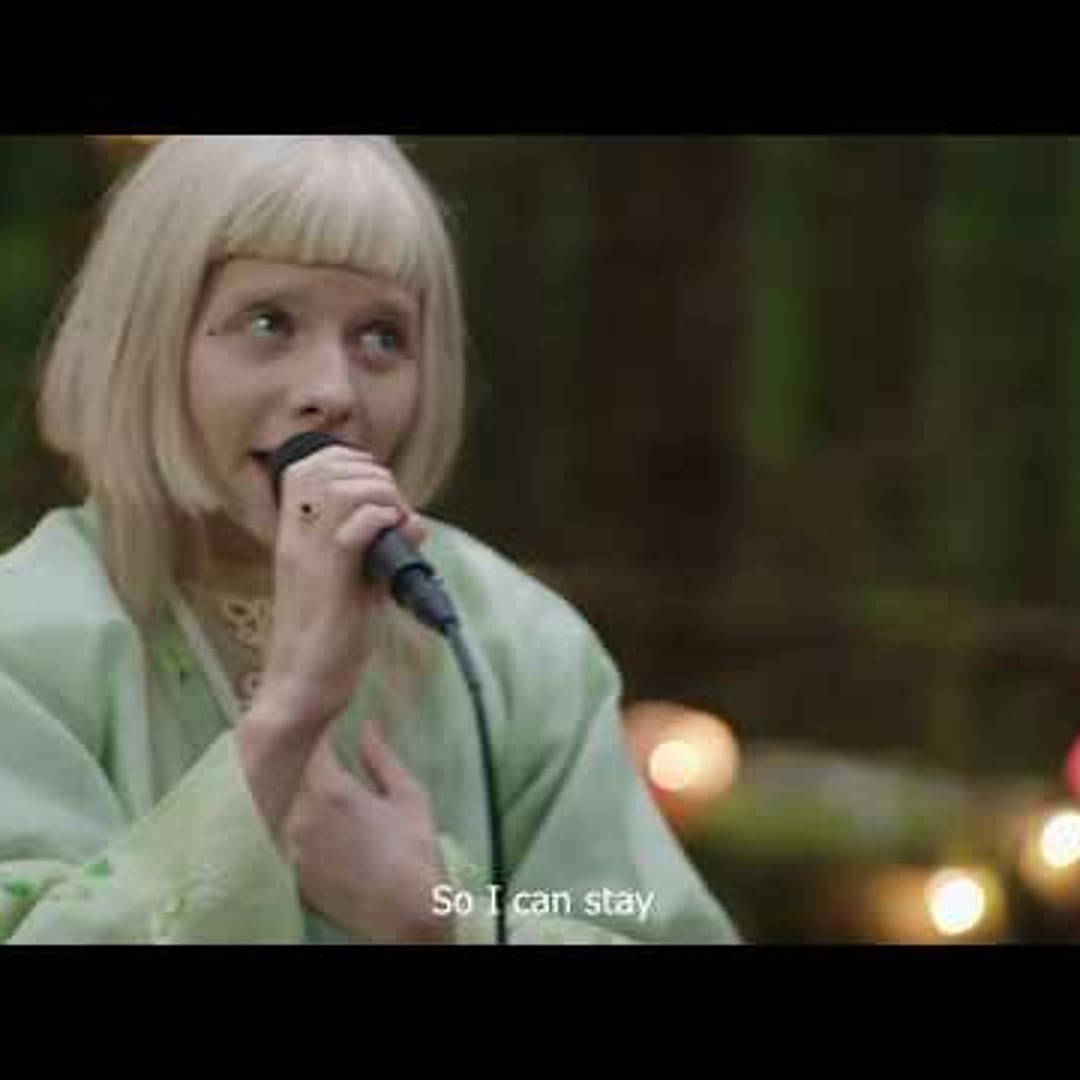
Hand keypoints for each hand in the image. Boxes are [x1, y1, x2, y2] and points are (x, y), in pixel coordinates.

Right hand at [257, 444, 426, 729]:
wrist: (301, 690)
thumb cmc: (330, 639)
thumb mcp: (357, 584)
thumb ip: (381, 550)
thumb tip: (414, 521)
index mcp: (295, 537)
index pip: (306, 467)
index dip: (348, 462)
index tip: (379, 490)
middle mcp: (296, 540)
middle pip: (324, 468)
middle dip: (374, 477)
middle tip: (395, 512)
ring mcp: (308, 559)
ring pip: (341, 491)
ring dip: (381, 497)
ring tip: (396, 527)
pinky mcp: (328, 584)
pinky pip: (352, 531)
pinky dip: (382, 525)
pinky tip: (394, 545)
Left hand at [283, 720, 451, 944]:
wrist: (405, 916)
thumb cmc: (415, 852)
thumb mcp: (409, 797)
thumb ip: (381, 758)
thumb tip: (367, 725)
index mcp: (331, 789)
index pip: (307, 745)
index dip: (312, 730)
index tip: (319, 721)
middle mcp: (300, 813)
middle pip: (284, 772)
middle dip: (295, 755)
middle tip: (307, 745)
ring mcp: (288, 845)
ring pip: (276, 801)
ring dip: (285, 786)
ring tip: (301, 780)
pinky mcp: (287, 870)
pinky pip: (278, 833)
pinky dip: (283, 820)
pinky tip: (301, 818)